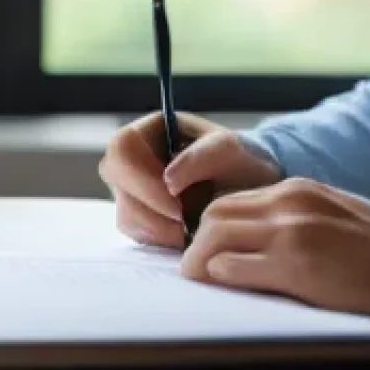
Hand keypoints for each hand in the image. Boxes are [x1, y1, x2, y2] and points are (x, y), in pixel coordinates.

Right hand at [99, 111, 281, 249]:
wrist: (252, 187)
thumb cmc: (240, 159)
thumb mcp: (229, 149)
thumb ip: (200, 157)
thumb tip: (168, 180)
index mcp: (150, 131)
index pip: (122, 148)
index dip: (139, 176)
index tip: (173, 198)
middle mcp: (135, 159)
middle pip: (118, 184)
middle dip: (151, 208)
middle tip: (186, 222)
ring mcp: (135, 190)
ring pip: (126, 213)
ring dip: (160, 228)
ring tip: (194, 227)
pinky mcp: (143, 218)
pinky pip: (139, 234)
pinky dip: (163, 239)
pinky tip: (188, 234)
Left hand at [179, 177, 369, 316]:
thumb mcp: (329, 216)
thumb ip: (291, 220)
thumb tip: (251, 242)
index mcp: (296, 190)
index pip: (233, 201)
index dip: (212, 228)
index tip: (207, 250)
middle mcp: (289, 203)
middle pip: (216, 213)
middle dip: (198, 243)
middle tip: (196, 269)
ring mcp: (290, 232)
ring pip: (216, 237)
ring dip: (201, 261)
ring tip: (201, 282)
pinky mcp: (295, 265)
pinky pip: (235, 267)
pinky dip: (221, 277)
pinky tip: (225, 288)